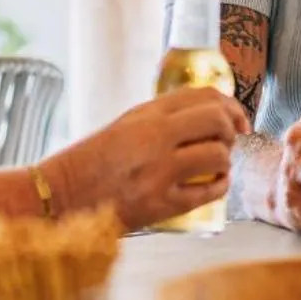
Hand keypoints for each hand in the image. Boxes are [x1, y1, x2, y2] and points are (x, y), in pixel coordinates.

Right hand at [44, 88, 249, 230]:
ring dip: (226, 160)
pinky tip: (215, 184)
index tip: (237, 117)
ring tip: (218, 165)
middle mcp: (154, 138)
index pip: (203, 95)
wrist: (63, 196)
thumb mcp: (126, 125)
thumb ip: (164, 117)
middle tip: (230, 140)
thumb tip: (211, 113)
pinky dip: (220, 186)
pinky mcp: (161, 204)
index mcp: (145, 115)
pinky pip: (209, 192)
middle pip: (216, 121)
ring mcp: (159, 172)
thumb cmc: (94, 162)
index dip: (230, 104)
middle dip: (231, 130)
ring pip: (217, 156)